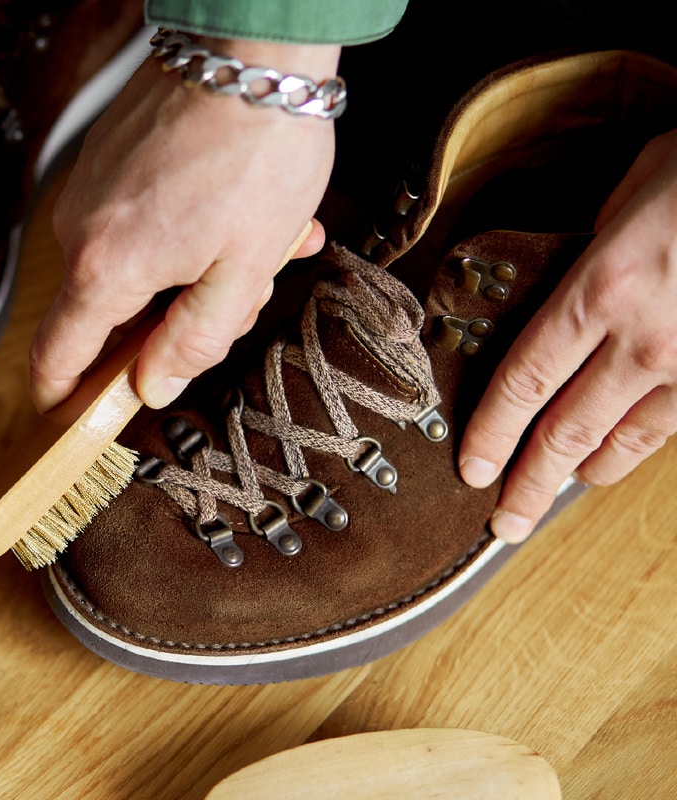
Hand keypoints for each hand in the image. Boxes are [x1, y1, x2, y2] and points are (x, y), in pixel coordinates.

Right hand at [29, 39, 338, 412]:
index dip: (61, 397)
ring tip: (257, 237)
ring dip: (190, 267)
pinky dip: (181, 227)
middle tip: (244, 292)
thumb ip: (194, 340)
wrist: (247, 46)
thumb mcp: (245, 266)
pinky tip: (234, 205)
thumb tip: (152, 386)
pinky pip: (134, 218)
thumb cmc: (256, 151)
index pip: (58, 355)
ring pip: (131, 262)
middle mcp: (79, 230)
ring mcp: (87, 189)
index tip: (69, 418)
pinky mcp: (104, 160)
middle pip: (110, 310)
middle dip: (174, 317)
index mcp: (107, 269)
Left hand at [459, 128, 676, 541]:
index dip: (492, 433)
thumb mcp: (631, 193)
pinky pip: (672, 425)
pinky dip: (636, 446)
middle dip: (530, 484)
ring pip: (626, 440)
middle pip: (567, 430)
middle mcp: (647, 339)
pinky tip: (614, 458)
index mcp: (603, 288)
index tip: (471, 469)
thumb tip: (567, 293)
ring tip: (554, 490)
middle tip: (503, 524)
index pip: (524, 380)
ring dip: (583, 471)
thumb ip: (591, 254)